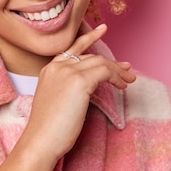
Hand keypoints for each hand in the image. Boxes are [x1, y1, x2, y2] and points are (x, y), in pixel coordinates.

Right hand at [23, 23, 135, 160]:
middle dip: (111, 62)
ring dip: (117, 70)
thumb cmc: (49, 128)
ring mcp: (68, 72)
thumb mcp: (55, 99)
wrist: (41, 140)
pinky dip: (116, 77)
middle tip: (127, 69)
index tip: (102, 30)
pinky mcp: (79, 82)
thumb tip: (89, 85)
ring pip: (100, 62)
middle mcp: (58, 66)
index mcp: (49, 69)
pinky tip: (122, 86)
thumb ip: (67, 87)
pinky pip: (105, 72)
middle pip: (90, 56)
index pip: (73, 49)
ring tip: (129, 79)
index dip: (89, 39)